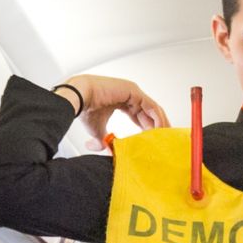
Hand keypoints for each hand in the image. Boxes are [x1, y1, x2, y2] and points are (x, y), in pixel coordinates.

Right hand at [53, 74, 167, 137]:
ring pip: (152, 108)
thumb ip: (106, 140)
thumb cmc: (85, 110)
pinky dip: (157, 117)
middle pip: (148, 112)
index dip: (147, 127)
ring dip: (159, 123)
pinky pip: (150, 106)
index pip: (139, 115)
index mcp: (121, 100)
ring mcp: (132, 91)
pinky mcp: (133, 90)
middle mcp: (128, 94)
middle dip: (156, 126)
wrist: (79, 97)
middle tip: (163, 141)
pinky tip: (158, 130)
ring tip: (163, 138)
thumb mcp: (98, 130)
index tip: (152, 140)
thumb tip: (106, 152)